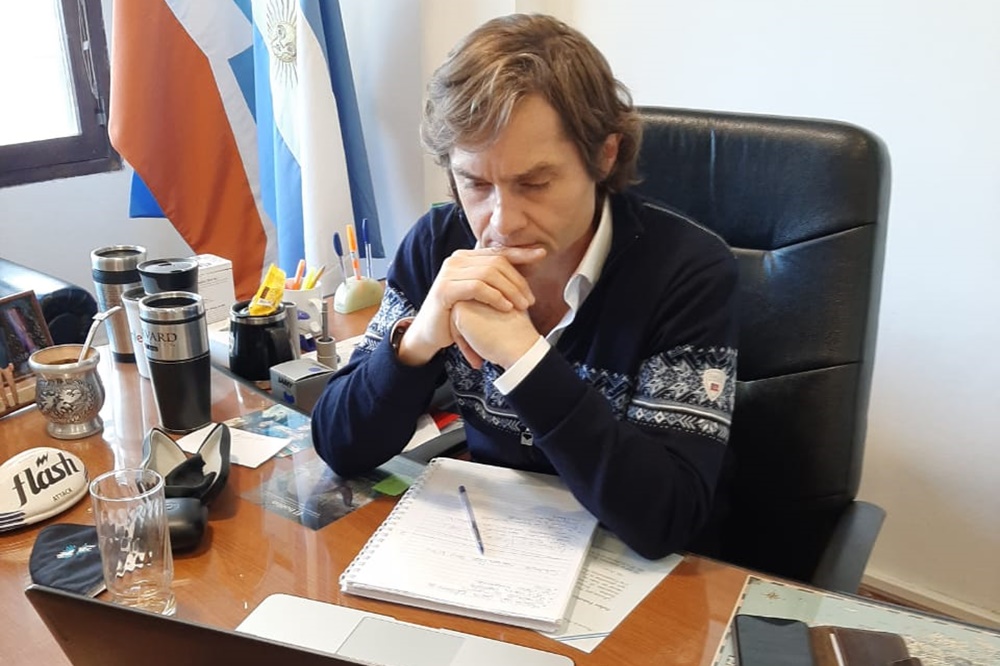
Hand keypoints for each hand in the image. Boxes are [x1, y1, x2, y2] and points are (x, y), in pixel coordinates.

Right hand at [397, 246, 544, 365]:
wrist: (430, 333)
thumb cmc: (457, 313)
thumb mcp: (478, 295)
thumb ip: (494, 282)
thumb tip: (522, 275)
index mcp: (466, 257)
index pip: (498, 251)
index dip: (521, 252)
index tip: (542, 254)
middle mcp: (456, 260)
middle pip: (497, 262)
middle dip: (518, 281)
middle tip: (530, 300)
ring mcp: (449, 272)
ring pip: (490, 273)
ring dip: (510, 290)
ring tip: (522, 306)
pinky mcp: (445, 289)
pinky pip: (478, 287)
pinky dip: (495, 297)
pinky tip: (506, 307)